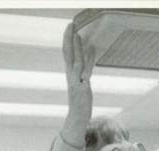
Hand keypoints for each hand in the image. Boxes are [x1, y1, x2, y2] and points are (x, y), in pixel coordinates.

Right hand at [60, 23, 94, 145]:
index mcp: (69, 74)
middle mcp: (71, 76)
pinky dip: (89, 60)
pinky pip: (86, 72)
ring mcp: (76, 82)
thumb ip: (81, 72)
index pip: (66, 53)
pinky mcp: (83, 88)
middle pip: (68, 54)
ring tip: (79, 35)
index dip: (67, 40)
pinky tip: (92, 50)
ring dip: (77, 48)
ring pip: (75, 62)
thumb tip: (86, 60)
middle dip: (69, 39)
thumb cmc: (80, 101)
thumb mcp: (79, 84)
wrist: (77, 118)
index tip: (69, 27)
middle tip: (71, 25)